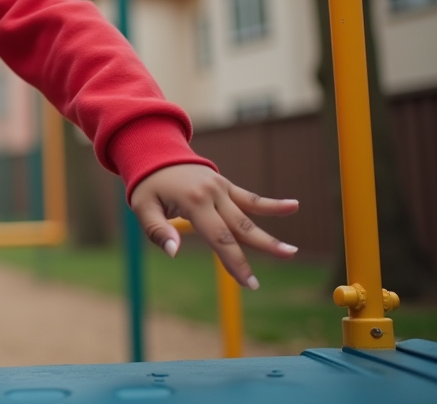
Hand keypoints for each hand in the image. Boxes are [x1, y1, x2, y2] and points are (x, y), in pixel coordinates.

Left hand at [129, 164, 298, 289]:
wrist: (154, 153)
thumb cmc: (147, 186)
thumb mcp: (142, 207)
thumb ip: (158, 230)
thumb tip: (174, 252)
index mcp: (193, 202)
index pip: (219, 238)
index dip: (235, 262)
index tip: (249, 283)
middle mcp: (211, 194)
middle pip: (240, 228)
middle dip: (261, 250)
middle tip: (279, 268)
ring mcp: (221, 188)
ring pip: (249, 215)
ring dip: (270, 233)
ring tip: (292, 250)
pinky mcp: (225, 185)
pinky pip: (249, 197)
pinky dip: (270, 204)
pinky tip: (294, 205)